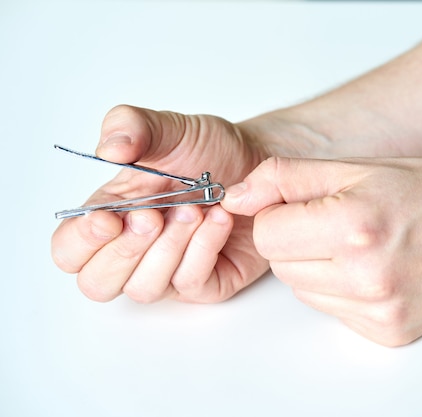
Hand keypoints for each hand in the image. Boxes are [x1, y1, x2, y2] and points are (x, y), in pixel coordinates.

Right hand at [51, 105, 269, 302]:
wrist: (257, 161)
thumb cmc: (209, 150)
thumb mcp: (169, 128)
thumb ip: (132, 127)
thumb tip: (108, 149)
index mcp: (111, 216)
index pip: (70, 251)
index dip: (80, 242)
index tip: (107, 219)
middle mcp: (135, 250)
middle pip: (98, 283)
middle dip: (124, 252)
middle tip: (153, 216)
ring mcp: (169, 271)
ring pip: (144, 288)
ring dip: (168, 249)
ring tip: (195, 209)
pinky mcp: (206, 281)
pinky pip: (191, 283)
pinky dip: (203, 249)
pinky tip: (219, 218)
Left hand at [222, 157, 421, 345]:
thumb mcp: (353, 167)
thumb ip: (284, 178)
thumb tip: (234, 197)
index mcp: (354, 226)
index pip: (266, 234)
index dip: (279, 215)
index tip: (306, 206)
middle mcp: (366, 277)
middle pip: (281, 266)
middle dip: (296, 242)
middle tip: (338, 223)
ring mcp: (379, 311)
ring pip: (302, 291)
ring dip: (317, 268)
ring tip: (359, 246)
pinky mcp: (388, 333)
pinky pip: (333, 311)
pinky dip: (341, 291)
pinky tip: (375, 270)